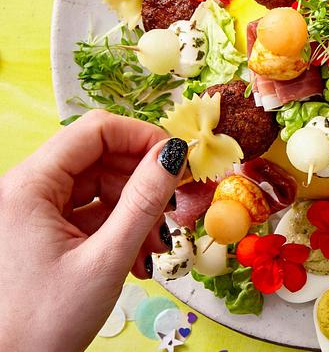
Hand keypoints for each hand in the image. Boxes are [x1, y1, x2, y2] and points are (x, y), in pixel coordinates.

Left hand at [0, 110, 186, 350]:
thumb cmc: (43, 324)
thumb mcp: (106, 259)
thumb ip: (144, 200)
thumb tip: (173, 153)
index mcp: (27, 187)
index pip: (95, 131)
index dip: (142, 138)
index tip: (177, 160)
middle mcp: (23, 191)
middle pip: (99, 159)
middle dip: (142, 184)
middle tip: (173, 212)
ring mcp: (31, 212)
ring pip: (98, 187)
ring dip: (135, 212)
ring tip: (155, 250)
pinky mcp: (40, 233)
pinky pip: (88, 213)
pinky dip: (118, 229)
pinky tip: (137, 257)